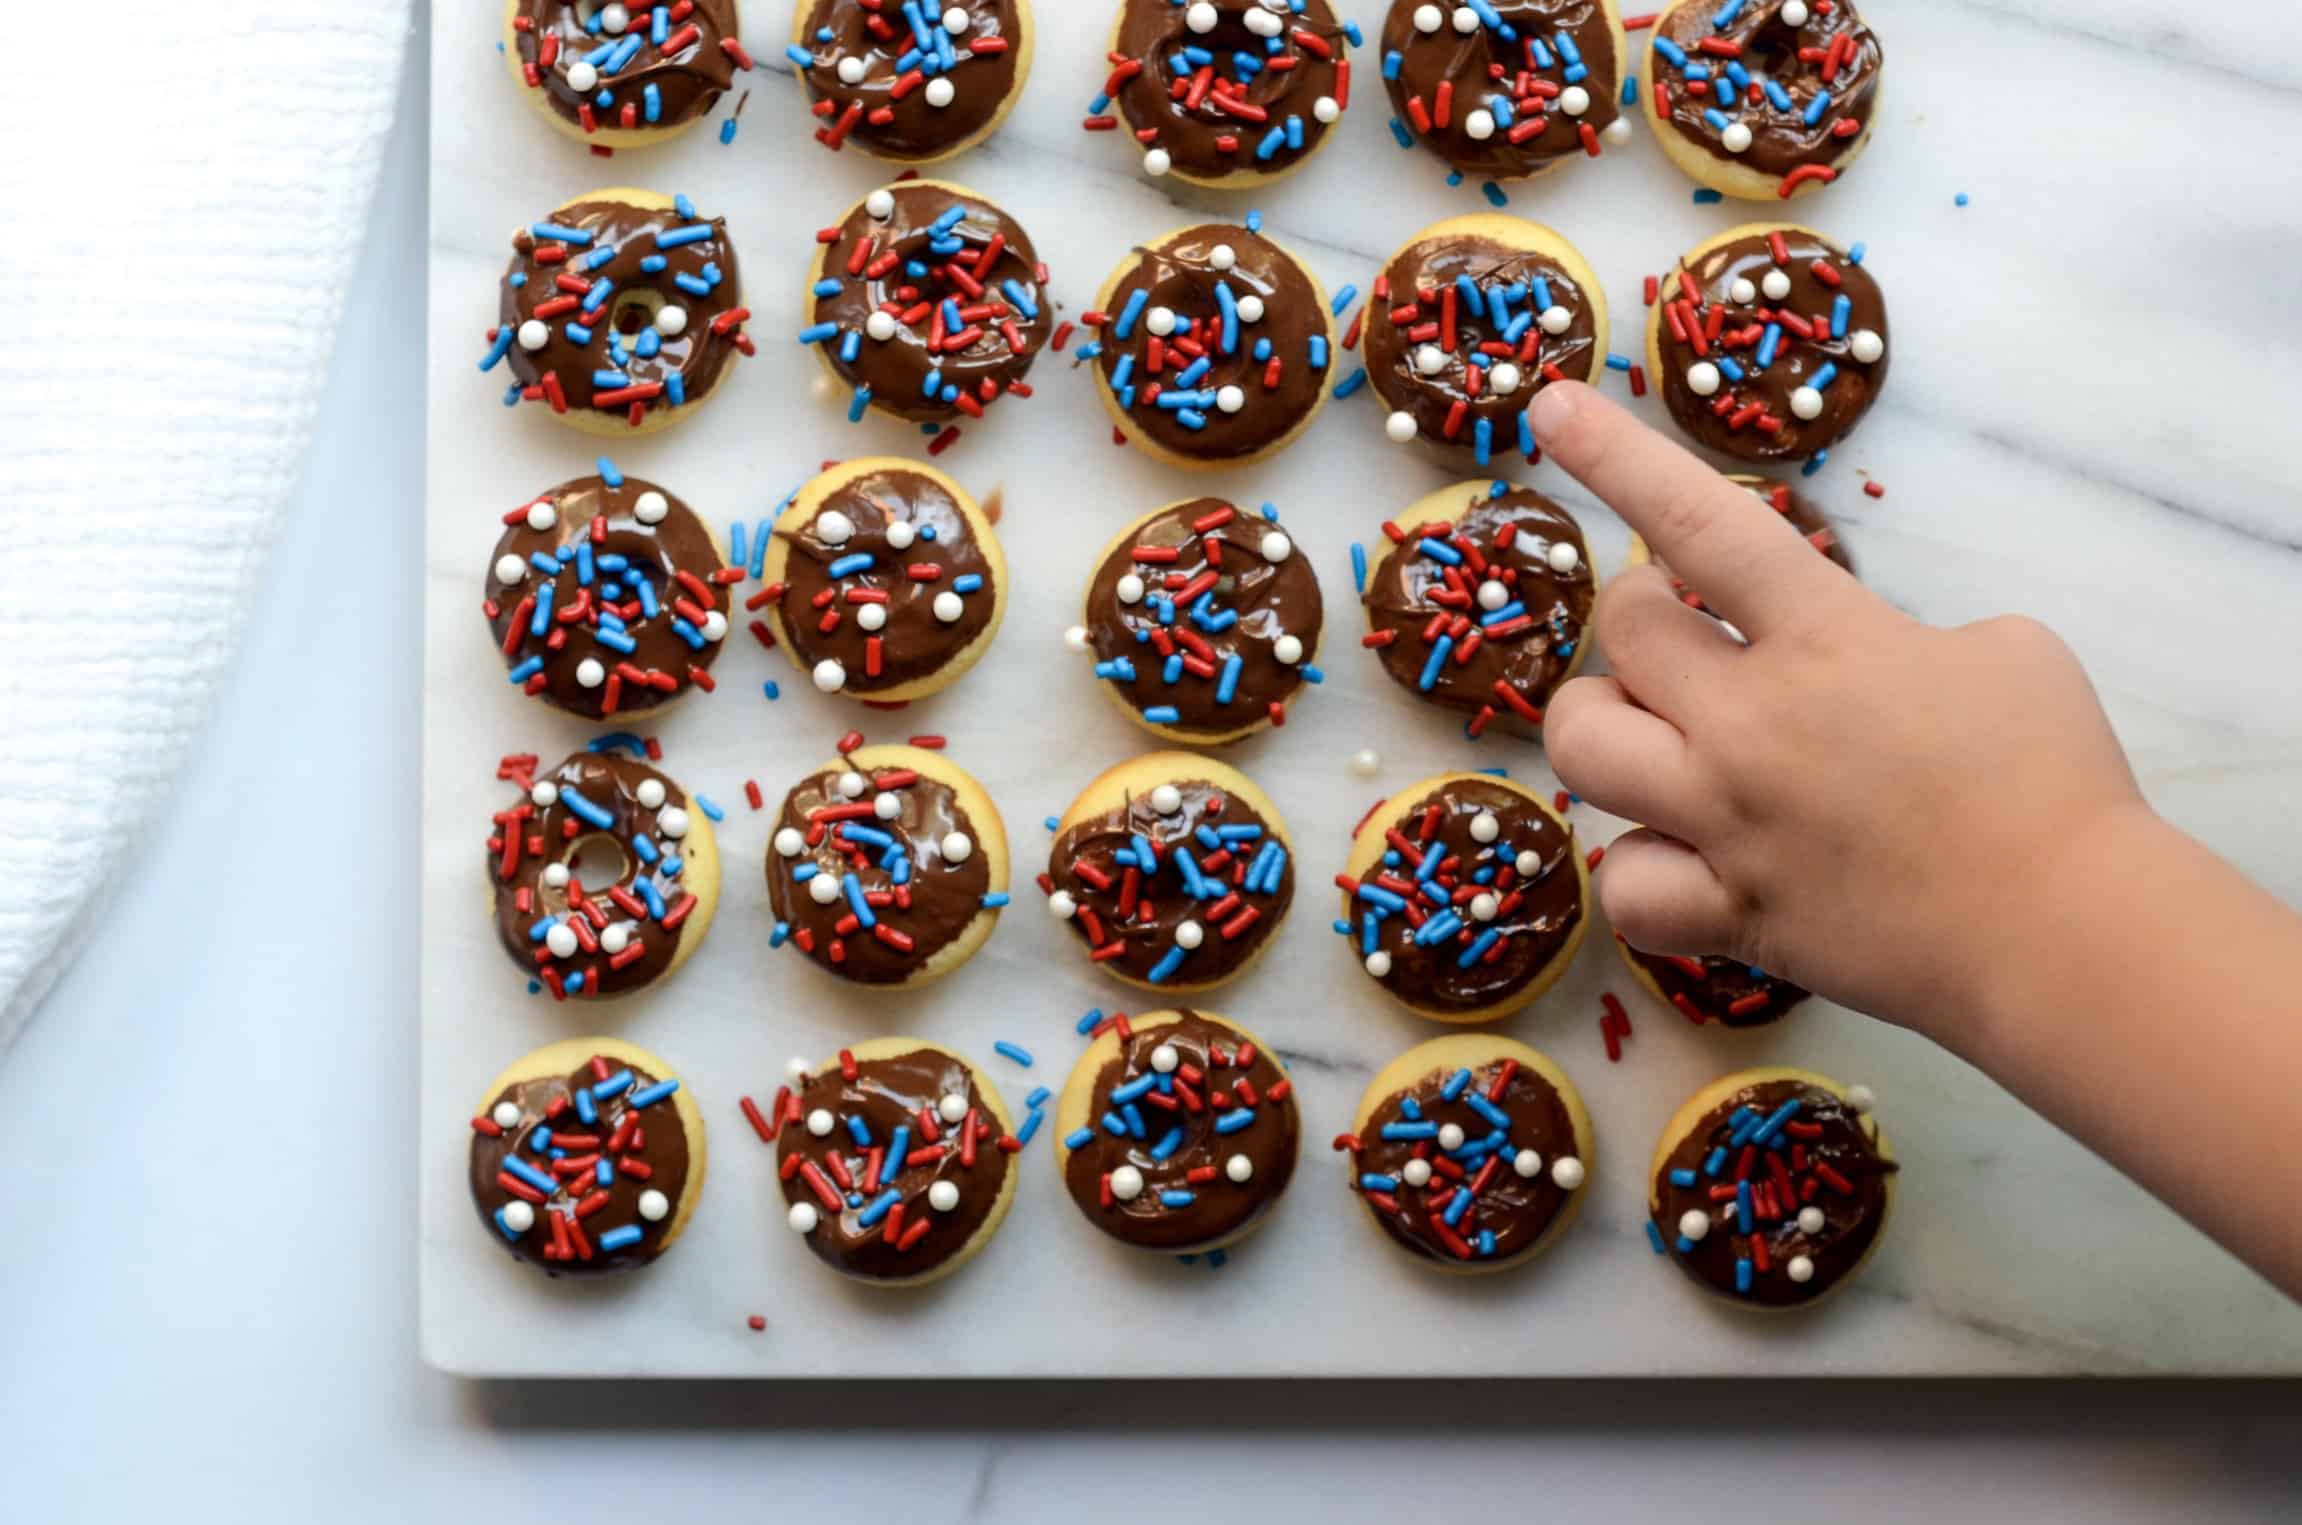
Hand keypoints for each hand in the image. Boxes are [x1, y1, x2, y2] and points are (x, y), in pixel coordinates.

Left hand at [1530, 382, 2142, 1039]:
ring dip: (1607, 726)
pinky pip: (1623, 886)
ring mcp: (1726, 824)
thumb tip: (1865, 662)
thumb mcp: (2004, 653)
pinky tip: (1683, 858)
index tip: (1548, 405)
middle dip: (1641, 616)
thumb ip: (1900, 637)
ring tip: (1660, 736)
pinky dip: (1641, 869)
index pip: (1701, 524)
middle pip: (1620, 636)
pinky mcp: (1728, 915)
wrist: (2064, 931)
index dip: (1617, 456)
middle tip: (1689, 633)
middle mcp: (1749, 727)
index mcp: (1825, 642)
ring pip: (1580, 749)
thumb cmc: (2054, 780)